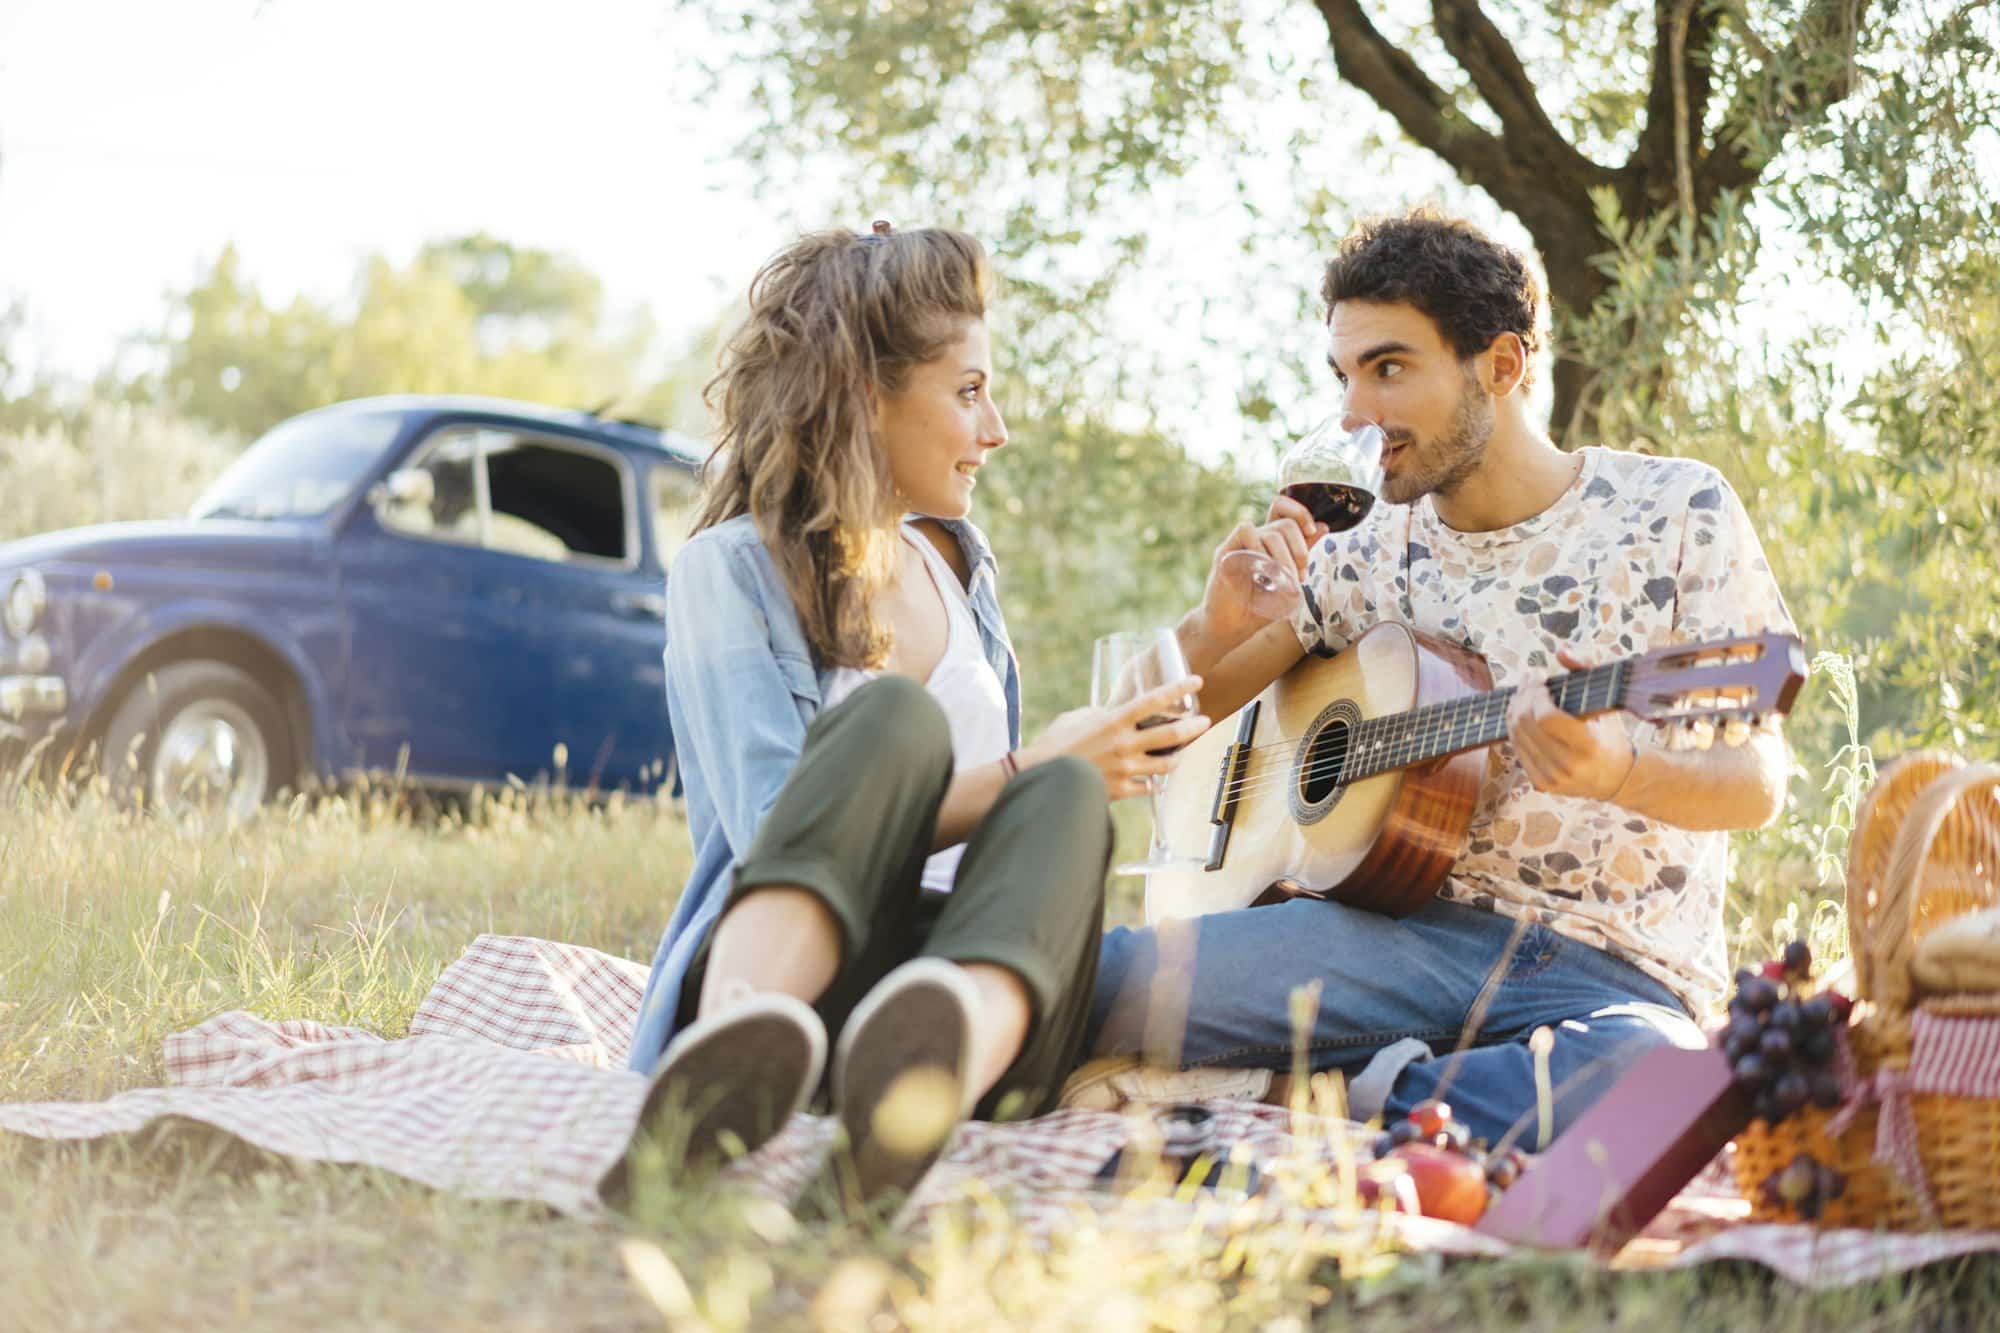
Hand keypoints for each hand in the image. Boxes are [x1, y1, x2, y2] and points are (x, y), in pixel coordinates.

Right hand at [1021, 676, 1209, 799]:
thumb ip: (1099, 715)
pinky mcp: (1120, 790)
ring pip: (1166, 764)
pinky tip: (1158, 782)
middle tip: (1205, 722)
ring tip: (1183, 753)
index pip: (1154, 700)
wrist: (1040, 776)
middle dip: (1194, 727)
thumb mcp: (1076, 718)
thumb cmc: (1054, 743)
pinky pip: (1148, 788)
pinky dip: (1155, 784)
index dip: (1179, 688)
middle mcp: (1125, 743)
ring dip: (1179, 758)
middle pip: (1171, 734)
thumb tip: (1111, 714)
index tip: (1197, 681)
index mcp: (1114, 720)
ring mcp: (1125, 769)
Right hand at [1193, 495, 1327, 645]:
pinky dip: (1260, 547)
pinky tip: (1264, 572)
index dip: (1301, 512)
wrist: (1232, 628)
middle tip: (1299, 576)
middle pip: (1285, 523)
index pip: (1284, 510)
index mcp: (1270, 543)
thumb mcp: (1288, 581)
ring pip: (1271, 532)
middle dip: (1300, 549)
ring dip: (1285, 557)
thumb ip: (1302, 555)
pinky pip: (1245, 531)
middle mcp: (1256, 540)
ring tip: (1284, 581)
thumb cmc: (1259, 608)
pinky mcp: (1226, 552)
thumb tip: (1323, 526)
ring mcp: (1241, 545)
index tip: (1312, 530)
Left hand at [1505, 648, 1638, 802]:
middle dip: (1523, 694)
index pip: (1545, 717)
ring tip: (1525, 691)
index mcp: (1588, 746)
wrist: (1615, 777)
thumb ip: (1587, 669)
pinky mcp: (1541, 783)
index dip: (1536, 692)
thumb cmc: (1610, 732)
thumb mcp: (1608, 700)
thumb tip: (1561, 651)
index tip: (1540, 675)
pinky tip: (1524, 712)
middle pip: (1525, 723)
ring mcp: (1552, 778)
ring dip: (1515, 707)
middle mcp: (1568, 766)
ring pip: (1515, 734)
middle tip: (1529, 678)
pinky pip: (1516, 748)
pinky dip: (1516, 726)